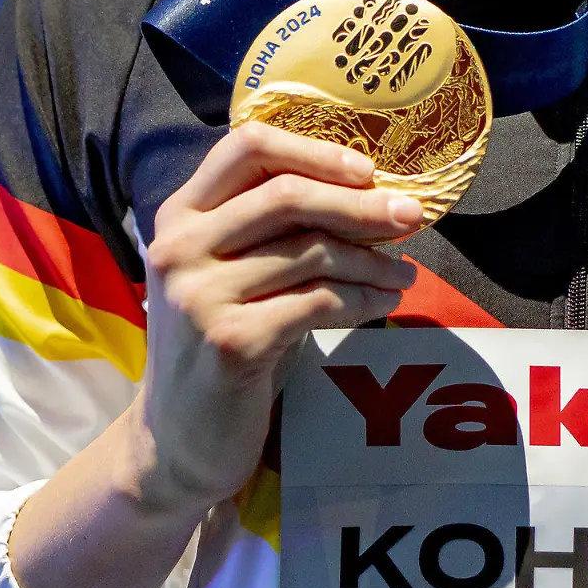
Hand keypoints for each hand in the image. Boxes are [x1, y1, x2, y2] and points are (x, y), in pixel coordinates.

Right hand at [129, 121, 419, 513]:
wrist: (174, 442)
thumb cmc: (220, 340)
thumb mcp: (230, 270)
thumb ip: (271, 226)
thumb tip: (370, 190)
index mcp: (180, 214)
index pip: (246, 146)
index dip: (313, 150)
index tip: (367, 170)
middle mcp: (180, 246)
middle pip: (288, 195)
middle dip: (361, 205)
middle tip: (412, 217)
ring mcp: (199, 295)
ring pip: (312, 251)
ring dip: (373, 261)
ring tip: (405, 273)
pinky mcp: (230, 342)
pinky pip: (319, 302)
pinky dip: (363, 300)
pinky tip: (384, 303)